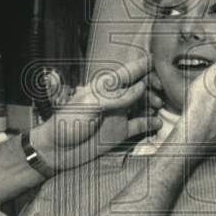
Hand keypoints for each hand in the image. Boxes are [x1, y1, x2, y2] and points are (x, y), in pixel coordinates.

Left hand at [31, 56, 162, 170]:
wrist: (55, 151)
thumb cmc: (66, 123)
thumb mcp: (89, 105)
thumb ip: (116, 96)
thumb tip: (140, 88)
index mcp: (104, 88)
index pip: (127, 72)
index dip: (143, 66)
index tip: (158, 63)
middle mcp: (114, 99)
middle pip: (139, 86)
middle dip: (152, 85)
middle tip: (160, 91)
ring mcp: (118, 116)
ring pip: (142, 104)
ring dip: (152, 103)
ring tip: (158, 106)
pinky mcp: (119, 133)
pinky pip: (139, 126)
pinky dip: (150, 124)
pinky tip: (157, 123)